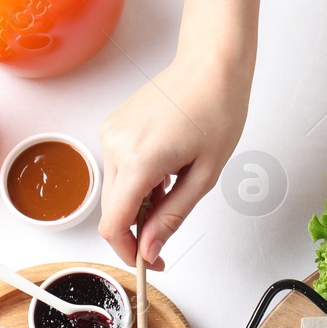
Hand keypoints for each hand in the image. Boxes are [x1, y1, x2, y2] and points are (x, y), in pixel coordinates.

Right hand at [96, 53, 249, 268]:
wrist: (211, 66)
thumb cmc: (216, 111)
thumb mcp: (203, 176)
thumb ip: (171, 216)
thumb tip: (150, 249)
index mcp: (138, 161)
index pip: (113, 224)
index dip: (129, 251)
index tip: (150, 261)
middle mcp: (114, 146)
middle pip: (113, 210)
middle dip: (139, 227)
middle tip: (171, 227)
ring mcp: (110, 133)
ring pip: (116, 189)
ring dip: (140, 200)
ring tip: (177, 181)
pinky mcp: (112, 126)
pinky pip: (119, 167)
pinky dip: (138, 179)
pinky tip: (166, 165)